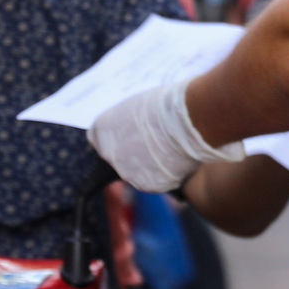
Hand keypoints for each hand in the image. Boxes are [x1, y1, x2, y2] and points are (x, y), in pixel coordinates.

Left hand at [89, 79, 242, 193]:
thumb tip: (133, 126)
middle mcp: (110, 155)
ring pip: (136, 171)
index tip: (128, 133)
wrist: (192, 119)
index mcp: (102, 130)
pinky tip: (177, 159)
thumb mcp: (138, 105)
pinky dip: (164, 173)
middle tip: (154, 141)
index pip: (97, 138)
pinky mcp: (150, 185)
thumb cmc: (168, 104)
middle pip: (117, 157)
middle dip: (132, 151)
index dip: (115, 135)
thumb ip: (128, 119)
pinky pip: (154, 180)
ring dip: (148, 164)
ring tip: (170, 149)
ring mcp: (128, 173)